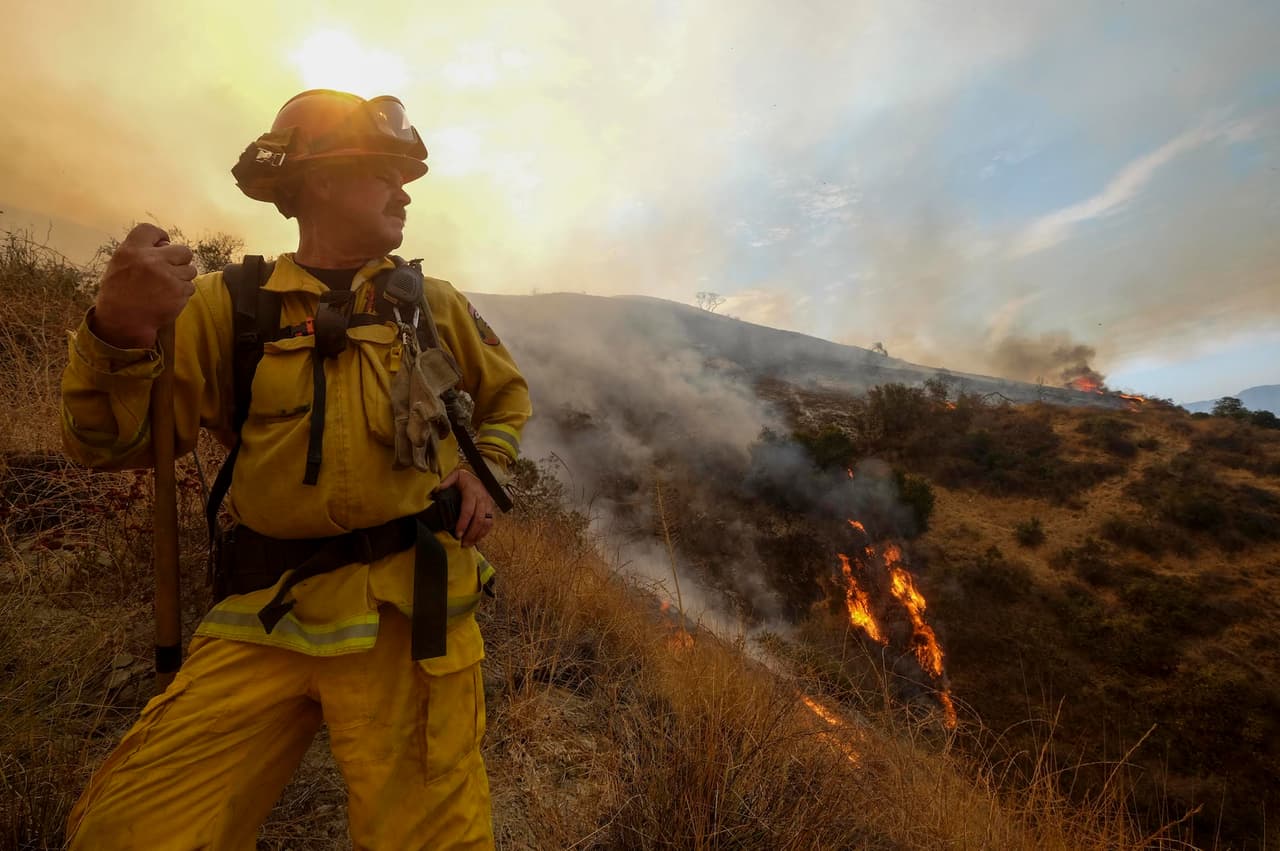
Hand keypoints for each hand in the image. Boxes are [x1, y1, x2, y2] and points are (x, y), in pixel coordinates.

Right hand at [92, 223, 197, 348]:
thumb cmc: (119, 293)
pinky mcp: (178, 292)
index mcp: (131, 250)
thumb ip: (139, 251)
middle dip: (180, 260)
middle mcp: (150, 260)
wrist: (122, 321)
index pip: (150, 230)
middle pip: (183, 250)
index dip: (160, 236)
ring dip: (182, 278)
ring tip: (166, 288)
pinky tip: (168, 299)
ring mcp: (166, 276)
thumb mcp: (119, 265)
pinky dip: (182, 293)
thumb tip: (167, 244)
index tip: (163, 245)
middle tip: (170, 271)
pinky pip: (190, 287)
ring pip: (190, 270)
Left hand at [436, 467, 495, 546]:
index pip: (468, 510)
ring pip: (486, 522)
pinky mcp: (491, 508)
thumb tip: (436, 490)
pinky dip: (484, 532)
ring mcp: (488, 503)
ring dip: (478, 535)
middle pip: (479, 519)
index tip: (458, 535)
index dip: (463, 524)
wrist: (478, 475)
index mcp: (472, 491)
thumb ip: (446, 482)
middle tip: (463, 543)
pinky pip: (490, 522)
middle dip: (471, 533)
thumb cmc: (464, 478)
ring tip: (468, 544)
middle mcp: (482, 497)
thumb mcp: (454, 475)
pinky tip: (476, 539)